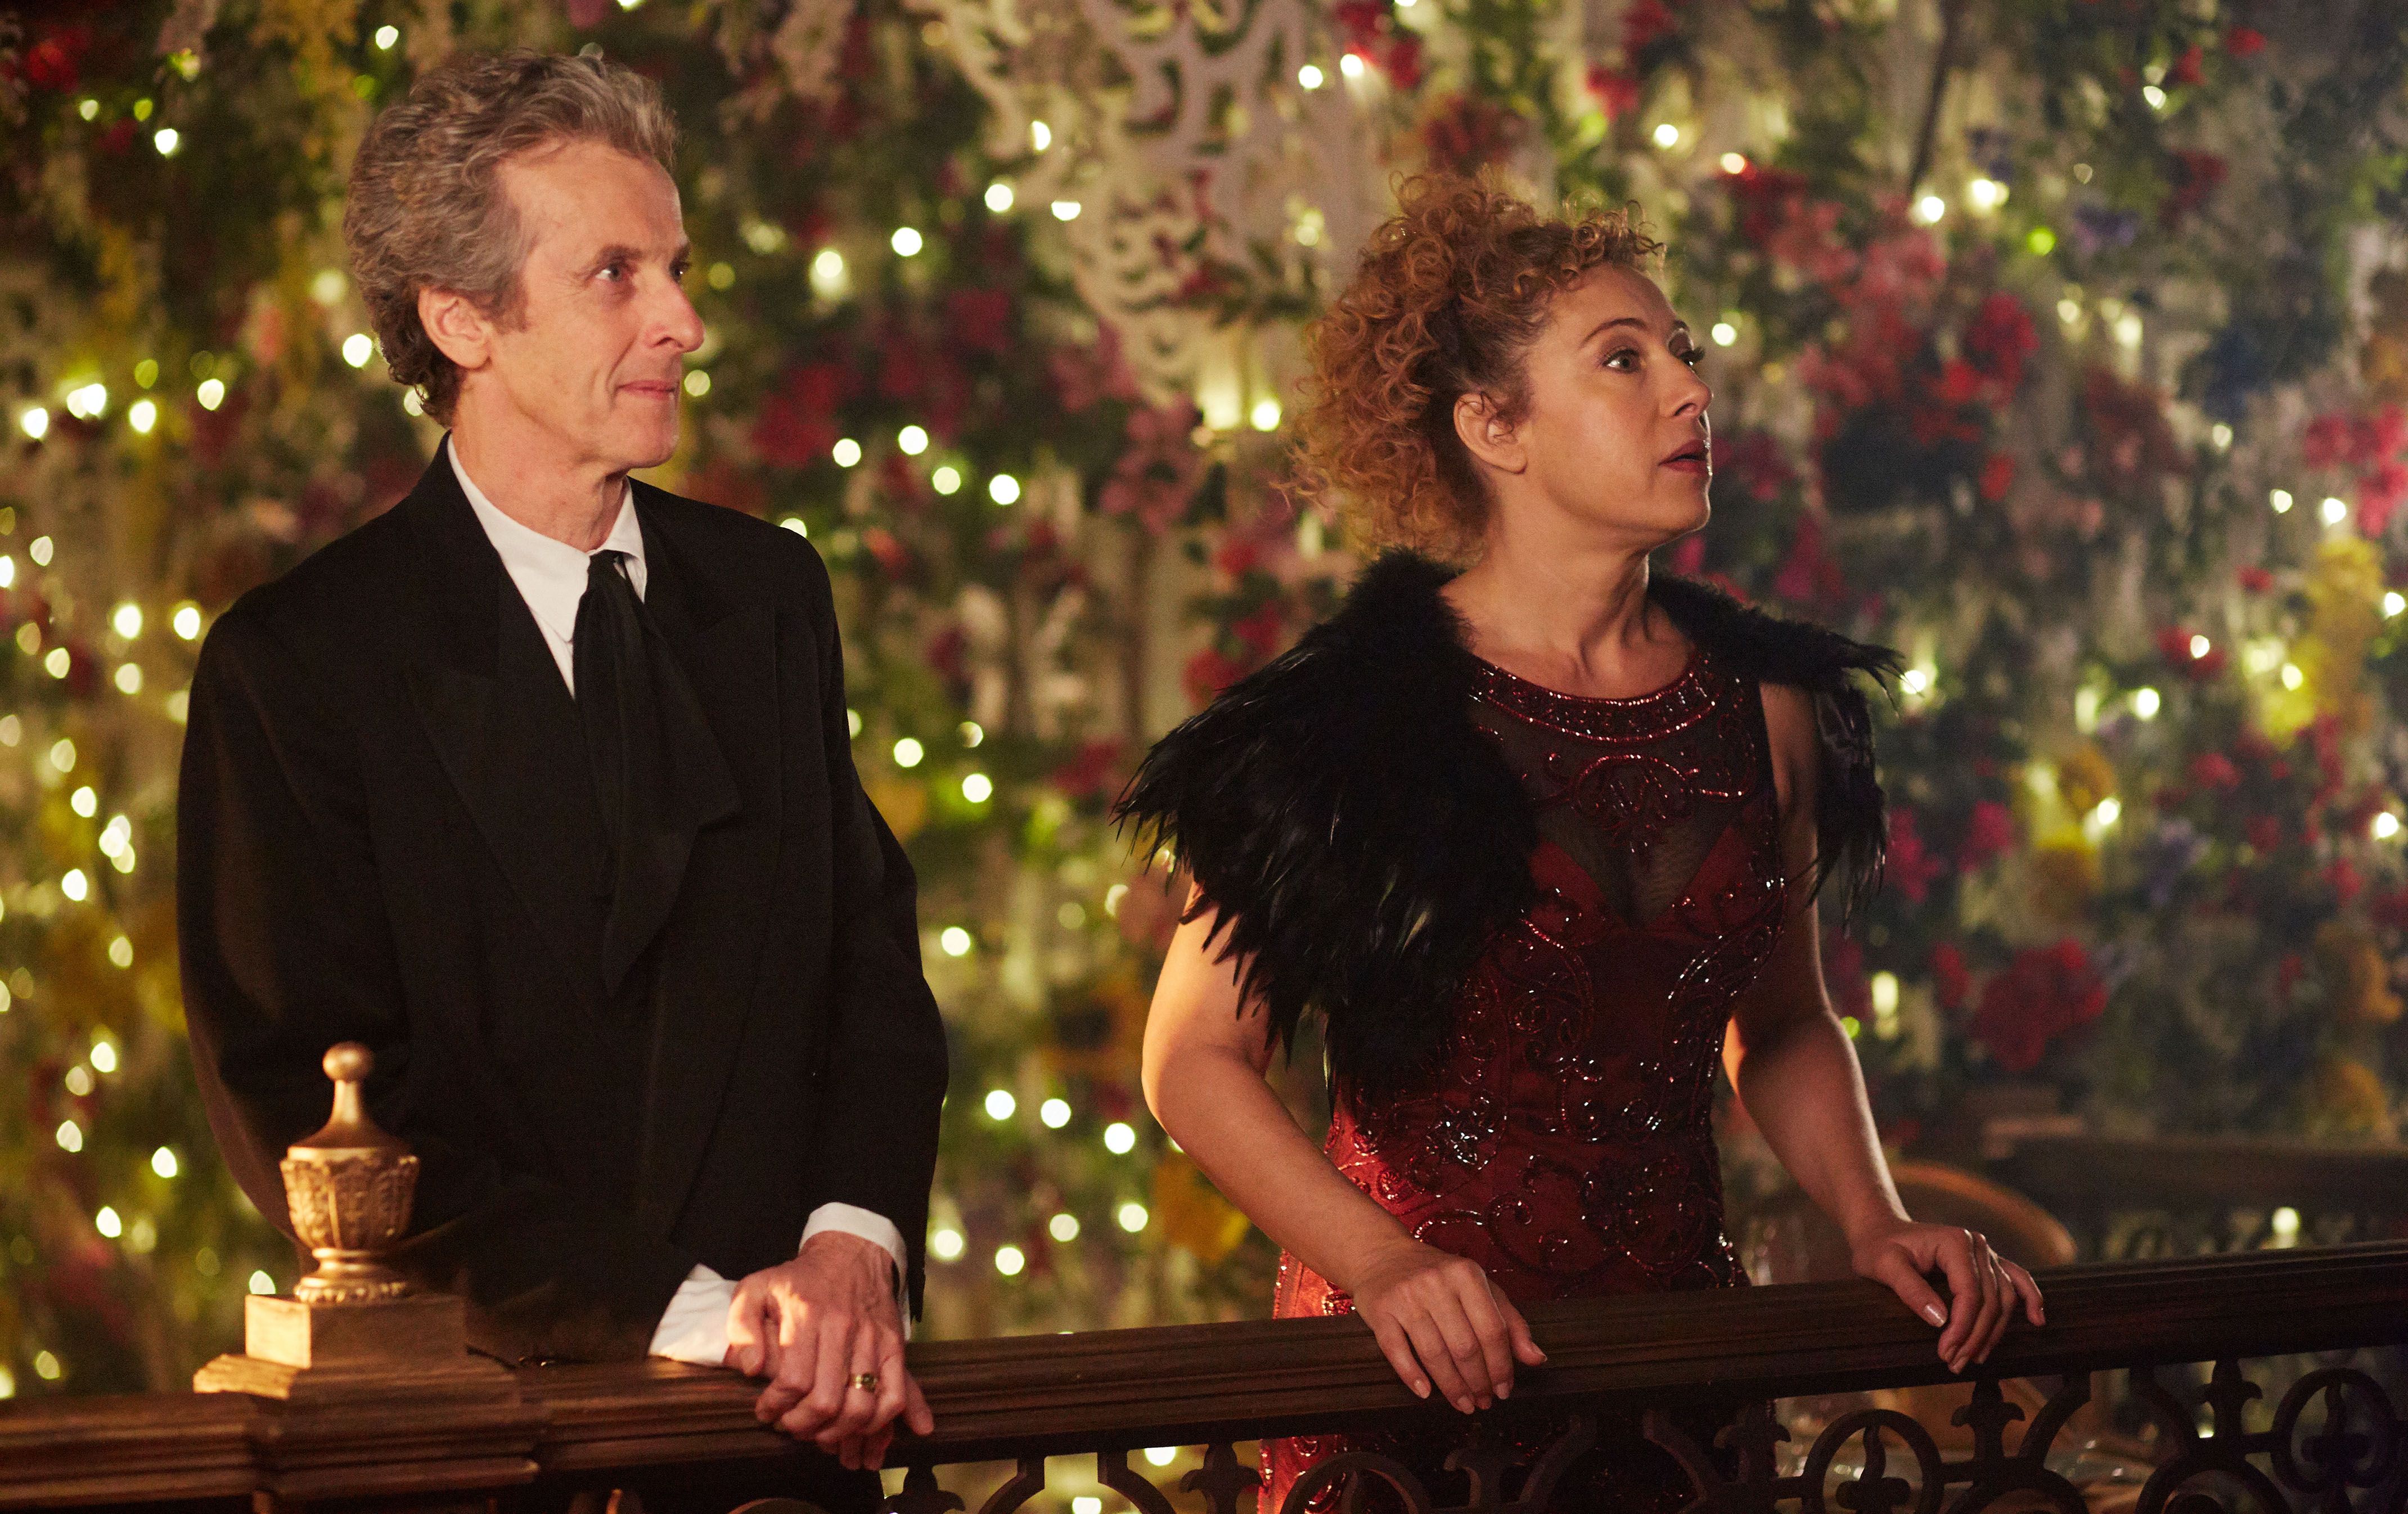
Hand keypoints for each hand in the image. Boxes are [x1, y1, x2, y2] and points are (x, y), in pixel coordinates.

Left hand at [722, 1232, 933, 1469]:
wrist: (851, 1254)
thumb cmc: (798, 1279)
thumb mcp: (755, 1288)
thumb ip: (741, 1326)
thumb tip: (749, 1368)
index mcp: (807, 1313)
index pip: (793, 1380)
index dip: (776, 1406)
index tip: (765, 1412)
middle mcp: (842, 1327)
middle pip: (827, 1400)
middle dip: (802, 1425)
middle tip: (789, 1425)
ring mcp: (872, 1338)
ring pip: (861, 1405)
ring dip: (836, 1431)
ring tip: (818, 1431)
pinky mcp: (894, 1345)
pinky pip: (894, 1395)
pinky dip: (877, 1421)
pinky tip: (854, 1425)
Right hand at [1342, 1239, 1545, 1413]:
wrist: (1382, 1255)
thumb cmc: (1437, 1275)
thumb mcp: (1479, 1287)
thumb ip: (1510, 1321)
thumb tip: (1536, 1359)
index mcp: (1467, 1274)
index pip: (1493, 1330)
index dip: (1502, 1366)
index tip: (1504, 1390)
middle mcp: (1436, 1282)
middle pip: (1465, 1346)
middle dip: (1478, 1382)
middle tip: (1483, 1402)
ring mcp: (1406, 1296)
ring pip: (1434, 1353)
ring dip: (1452, 1387)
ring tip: (1463, 1404)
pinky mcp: (1380, 1310)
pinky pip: (1397, 1351)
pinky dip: (1412, 1376)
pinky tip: (1426, 1393)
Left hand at [1850, 1219, 2044, 1373]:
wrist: (1881, 1231)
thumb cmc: (1879, 1247)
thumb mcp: (1884, 1265)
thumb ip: (1911, 1290)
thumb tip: (1941, 1320)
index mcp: (1955, 1242)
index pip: (1970, 1294)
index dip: (1962, 1327)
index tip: (1946, 1353)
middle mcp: (1978, 1246)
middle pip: (1990, 1300)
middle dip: (1975, 1336)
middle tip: (1955, 1363)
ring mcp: (1986, 1254)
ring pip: (2005, 1298)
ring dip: (1994, 1331)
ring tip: (1976, 1358)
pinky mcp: (1988, 1263)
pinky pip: (2016, 1280)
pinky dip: (2030, 1298)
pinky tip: (2037, 1320)